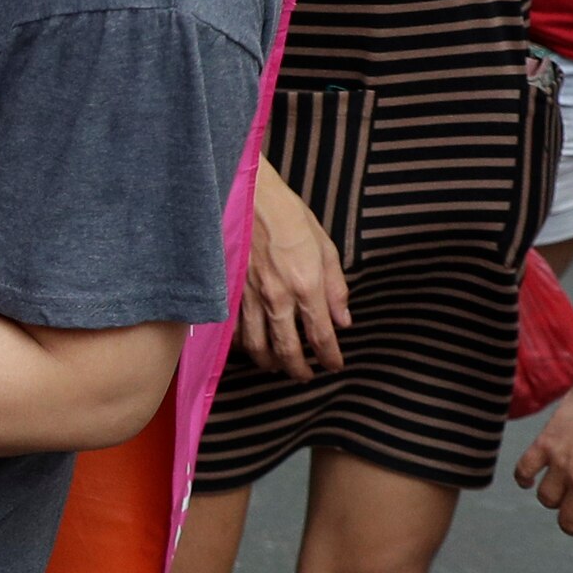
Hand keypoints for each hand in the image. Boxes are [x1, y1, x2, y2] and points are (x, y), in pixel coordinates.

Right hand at [238, 169, 348, 380]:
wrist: (246, 195)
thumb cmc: (287, 214)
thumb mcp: (325, 246)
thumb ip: (336, 287)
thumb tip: (344, 319)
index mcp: (306, 285)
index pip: (321, 334)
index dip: (330, 356)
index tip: (335, 365)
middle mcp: (277, 297)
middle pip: (287, 349)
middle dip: (298, 369)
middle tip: (305, 376)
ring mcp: (249, 297)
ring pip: (257, 345)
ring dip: (269, 362)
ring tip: (277, 366)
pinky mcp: (228, 291)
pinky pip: (233, 329)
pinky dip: (242, 344)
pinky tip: (249, 346)